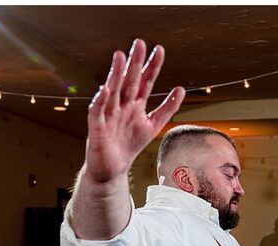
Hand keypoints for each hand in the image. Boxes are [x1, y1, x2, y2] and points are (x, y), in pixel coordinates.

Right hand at [85, 39, 185, 182]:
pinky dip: (101, 100)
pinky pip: (98, 111)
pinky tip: (106, 89)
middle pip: (129, 80)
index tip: (160, 50)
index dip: (152, 66)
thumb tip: (180, 89)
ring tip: (120, 57)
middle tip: (139, 43)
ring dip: (116, 74)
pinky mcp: (97, 126)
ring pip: (112, 91)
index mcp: (135, 104)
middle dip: (134, 62)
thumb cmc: (129, 146)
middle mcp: (121, 105)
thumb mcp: (153, 125)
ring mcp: (108, 114)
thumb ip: (167, 108)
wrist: (111, 169)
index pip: (145, 81)